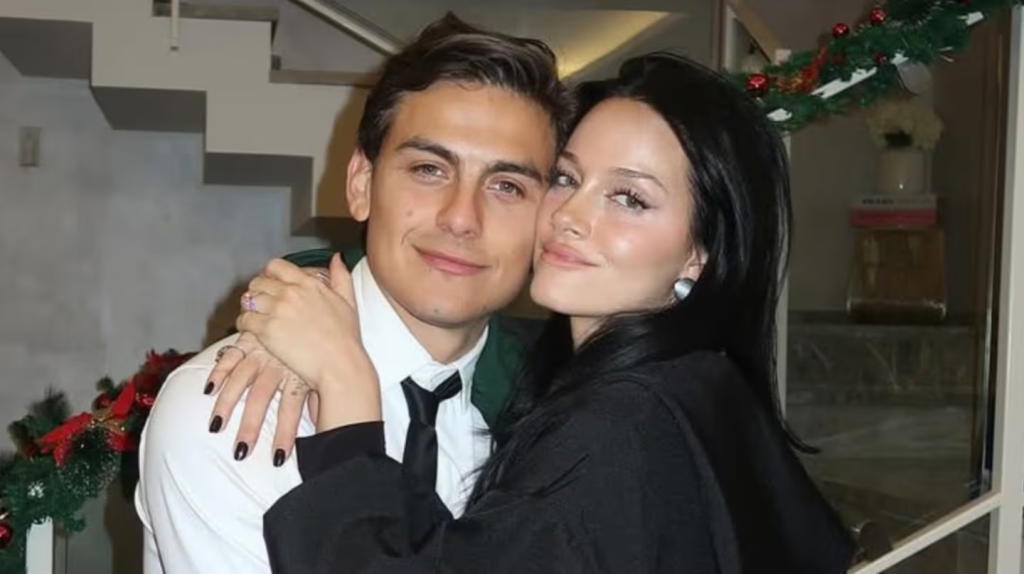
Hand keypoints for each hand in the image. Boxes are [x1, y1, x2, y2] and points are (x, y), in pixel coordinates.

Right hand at [206, 331, 318, 464]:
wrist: (312, 310)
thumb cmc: (323, 344)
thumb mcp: (322, 373)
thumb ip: (319, 398)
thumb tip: (324, 424)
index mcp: (298, 374)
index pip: (290, 409)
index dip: (284, 434)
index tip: (278, 458)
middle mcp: (279, 365)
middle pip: (261, 400)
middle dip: (250, 427)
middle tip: (241, 452)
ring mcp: (262, 353)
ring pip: (241, 381)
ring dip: (226, 405)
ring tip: (216, 428)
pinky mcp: (250, 342)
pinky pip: (231, 358)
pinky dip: (218, 374)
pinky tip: (208, 391)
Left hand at [237, 254, 380, 428]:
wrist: (339, 363)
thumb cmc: (345, 338)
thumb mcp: (348, 301)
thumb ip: (341, 276)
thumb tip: (336, 259)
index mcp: (308, 283)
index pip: (276, 266)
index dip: (269, 274)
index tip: (270, 284)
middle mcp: (291, 292)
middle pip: (258, 282)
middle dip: (257, 291)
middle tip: (260, 303)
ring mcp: (277, 310)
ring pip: (249, 299)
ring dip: (249, 307)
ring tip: (255, 317)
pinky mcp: (266, 329)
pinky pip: (244, 319)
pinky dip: (244, 324)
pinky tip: (252, 329)